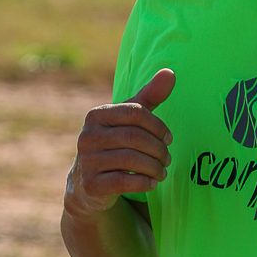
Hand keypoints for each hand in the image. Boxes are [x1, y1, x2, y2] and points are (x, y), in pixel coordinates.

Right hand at [65, 68, 174, 220]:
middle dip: (158, 150)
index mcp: (96, 115)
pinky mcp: (90, 184)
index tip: (169, 139)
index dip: (158, 126)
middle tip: (168, 159)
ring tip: (162, 172)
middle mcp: (88, 136)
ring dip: (154, 167)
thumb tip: (170, 72)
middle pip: (134, 137)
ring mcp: (87, 161)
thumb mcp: (129, 120)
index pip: (135, 113)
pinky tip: (152, 183)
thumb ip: (149, 96)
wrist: (88, 184)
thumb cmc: (114, 145)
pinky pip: (123, 182)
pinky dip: (143, 182)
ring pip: (130, 160)